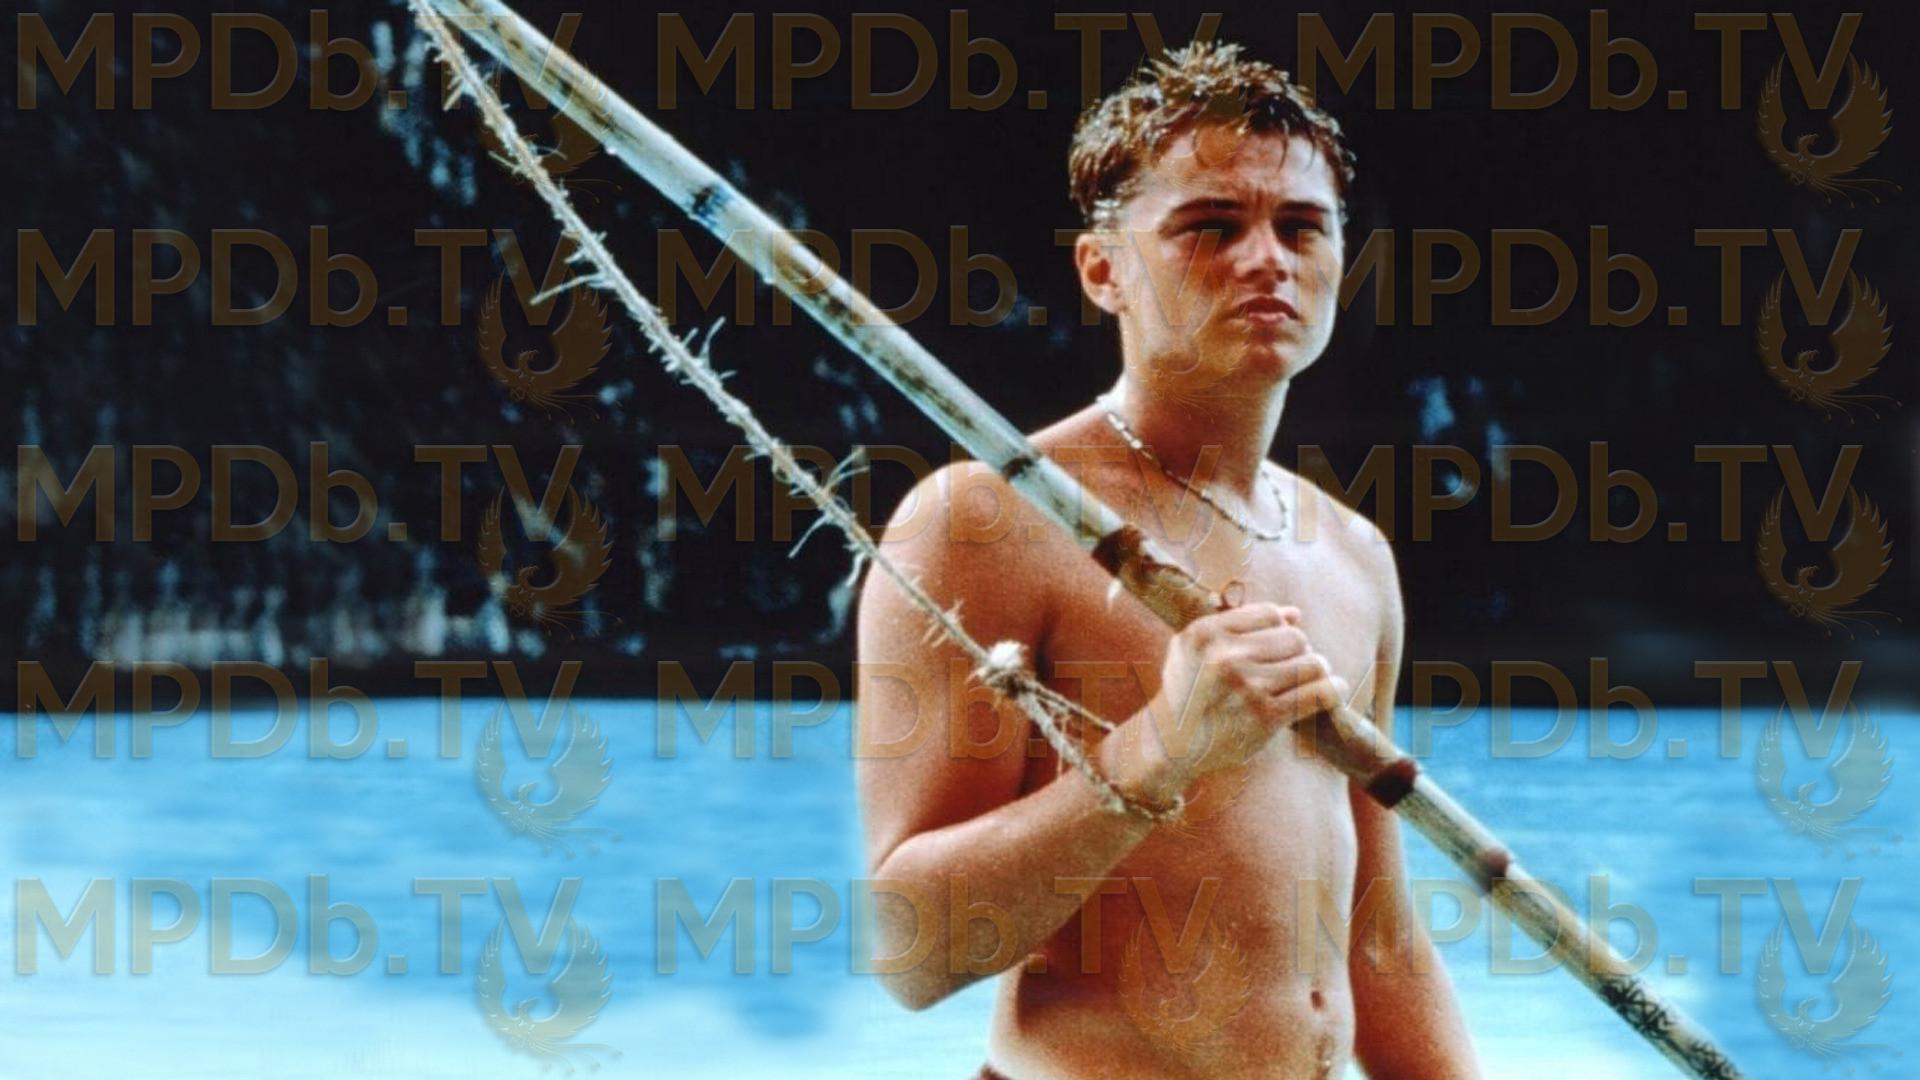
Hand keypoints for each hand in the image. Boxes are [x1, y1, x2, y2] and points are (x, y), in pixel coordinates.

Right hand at [1136, 603, 1349, 795]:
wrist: (1171, 743)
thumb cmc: (1188, 691)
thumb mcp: (1193, 649)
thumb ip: (1238, 625)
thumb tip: (1295, 613)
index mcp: (1206, 634)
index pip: (1270, 614)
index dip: (1280, 628)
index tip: (1277, 646)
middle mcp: (1226, 658)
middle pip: (1295, 638)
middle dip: (1299, 651)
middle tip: (1292, 667)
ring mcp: (1247, 688)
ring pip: (1311, 663)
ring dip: (1317, 670)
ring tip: (1310, 679)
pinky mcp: (1266, 717)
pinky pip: (1318, 693)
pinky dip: (1333, 690)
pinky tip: (1333, 690)